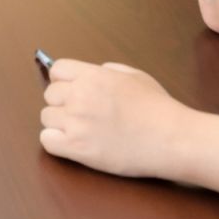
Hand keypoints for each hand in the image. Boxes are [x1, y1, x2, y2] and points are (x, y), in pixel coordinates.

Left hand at [39, 59, 185, 178]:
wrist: (172, 139)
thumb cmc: (159, 108)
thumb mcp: (135, 76)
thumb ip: (109, 71)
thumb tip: (93, 72)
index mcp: (93, 76)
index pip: (57, 70)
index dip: (63, 81)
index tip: (72, 91)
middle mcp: (80, 95)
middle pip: (50, 95)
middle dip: (62, 103)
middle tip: (81, 115)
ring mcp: (76, 122)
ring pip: (46, 117)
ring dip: (59, 124)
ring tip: (81, 131)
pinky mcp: (77, 147)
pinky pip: (47, 140)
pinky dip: (55, 142)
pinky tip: (72, 144)